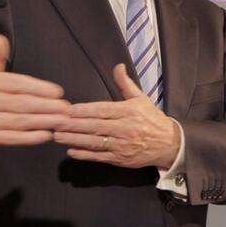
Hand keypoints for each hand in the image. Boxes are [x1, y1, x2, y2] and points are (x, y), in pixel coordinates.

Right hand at [0, 35, 70, 148]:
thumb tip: (0, 38)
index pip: (17, 84)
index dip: (39, 88)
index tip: (58, 92)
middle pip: (22, 103)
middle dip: (47, 106)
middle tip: (67, 108)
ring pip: (20, 121)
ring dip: (45, 121)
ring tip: (63, 120)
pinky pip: (13, 138)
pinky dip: (32, 137)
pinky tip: (47, 134)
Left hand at [53, 63, 179, 168]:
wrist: (169, 144)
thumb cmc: (152, 119)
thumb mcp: (141, 99)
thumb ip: (125, 84)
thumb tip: (118, 66)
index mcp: (128, 112)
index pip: (103, 110)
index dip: (84, 110)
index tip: (68, 110)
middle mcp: (125, 129)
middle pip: (96, 126)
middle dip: (74, 125)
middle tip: (56, 123)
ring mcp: (122, 145)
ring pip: (95, 142)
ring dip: (75, 140)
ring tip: (58, 136)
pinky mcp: (120, 159)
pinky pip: (100, 156)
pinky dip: (85, 155)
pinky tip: (72, 151)